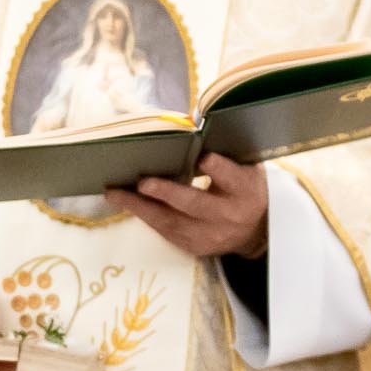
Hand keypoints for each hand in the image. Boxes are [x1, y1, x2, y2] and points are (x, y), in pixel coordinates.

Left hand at [105, 153, 268, 258]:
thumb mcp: (245, 166)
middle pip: (196, 204)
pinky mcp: (193, 246)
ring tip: (115, 193)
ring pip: (171, 222)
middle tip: (143, 183)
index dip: (218, 168)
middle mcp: (228, 214)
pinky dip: (144, 215)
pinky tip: (126, 202)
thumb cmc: (243, 187)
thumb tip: (190, 125)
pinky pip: (164, 231)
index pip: (231, 177)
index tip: (203, 157)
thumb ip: (225, 150)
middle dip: (168, 193)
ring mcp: (210, 234)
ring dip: (140, 207)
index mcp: (244, 189)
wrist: (254, 229)